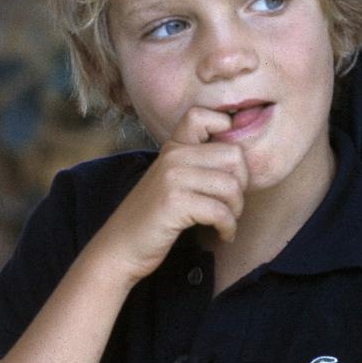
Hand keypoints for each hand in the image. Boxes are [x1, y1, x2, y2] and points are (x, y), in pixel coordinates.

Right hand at [85, 106, 247, 285]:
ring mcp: (172, 177)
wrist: (119, 247)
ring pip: (231, 185)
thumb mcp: (171, 180)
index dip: (225, 130)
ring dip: (236, 210)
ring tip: (227, 222)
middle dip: (242, 184)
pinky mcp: (174, 202)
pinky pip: (220, 211)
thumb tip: (240, 159)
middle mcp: (173, 156)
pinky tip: (223, 234)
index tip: (228, 162)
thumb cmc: (153, 217)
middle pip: (233, 156)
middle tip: (232, 204)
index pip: (201, 115)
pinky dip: (228, 227)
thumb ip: (196, 164)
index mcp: (173, 147)